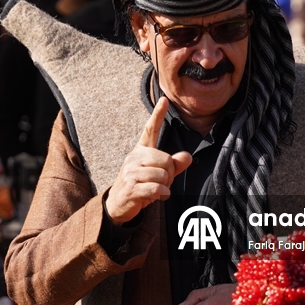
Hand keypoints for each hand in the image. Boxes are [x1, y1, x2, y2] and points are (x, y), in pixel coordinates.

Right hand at [104, 97, 191, 224]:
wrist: (117, 204)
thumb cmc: (140, 186)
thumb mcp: (158, 174)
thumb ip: (174, 165)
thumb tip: (187, 156)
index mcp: (141, 151)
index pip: (150, 130)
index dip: (158, 115)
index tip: (164, 100)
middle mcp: (134, 158)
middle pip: (166, 159)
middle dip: (170, 174)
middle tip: (161, 182)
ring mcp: (131, 172)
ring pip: (163, 174)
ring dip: (166, 186)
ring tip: (157, 189)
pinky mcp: (131, 187)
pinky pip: (157, 187)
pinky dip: (162, 194)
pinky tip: (157, 196)